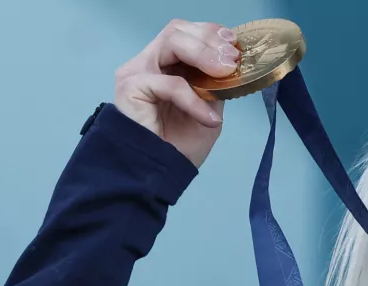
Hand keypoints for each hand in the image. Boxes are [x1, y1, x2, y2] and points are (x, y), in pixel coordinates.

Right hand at [114, 20, 239, 167]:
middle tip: (232, 59)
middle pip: (178, 30)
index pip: (186, 33)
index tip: (236, 47)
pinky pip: (170, 84)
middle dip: (210, 40)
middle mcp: (149, 63)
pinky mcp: (131, 88)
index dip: (212, 34)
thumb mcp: (209, 110)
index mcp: (165, 65)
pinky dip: (194, 99)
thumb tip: (233, 66)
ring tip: (225, 72)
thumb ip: (216, 86)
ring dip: (204, 55)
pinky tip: (208, 117)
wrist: (157, 175)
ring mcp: (137, 72)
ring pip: (172, 42)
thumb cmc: (178, 147)